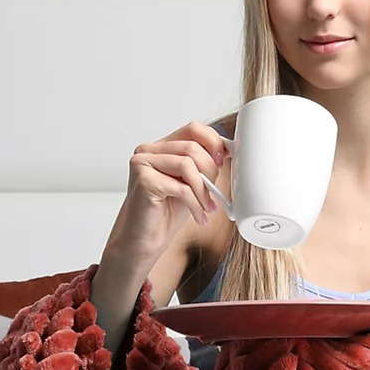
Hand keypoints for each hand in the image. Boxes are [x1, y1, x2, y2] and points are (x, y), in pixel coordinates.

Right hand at [104, 121, 227, 267]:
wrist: (143, 240)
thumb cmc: (165, 213)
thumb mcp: (191, 184)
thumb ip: (203, 165)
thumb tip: (227, 150)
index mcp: (160, 147)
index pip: (192, 129)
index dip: (213, 142)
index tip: (222, 162)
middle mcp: (147, 151)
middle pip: (191, 147)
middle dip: (210, 172)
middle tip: (214, 194)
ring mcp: (142, 164)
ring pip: (187, 165)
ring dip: (203, 190)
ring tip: (206, 207)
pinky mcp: (144, 181)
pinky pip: (181, 187)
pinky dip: (195, 204)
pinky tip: (199, 216)